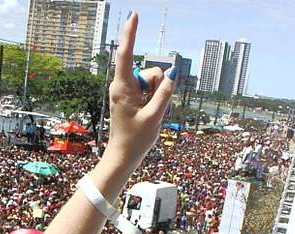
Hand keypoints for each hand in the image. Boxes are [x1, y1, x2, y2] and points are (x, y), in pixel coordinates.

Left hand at [106, 12, 176, 168]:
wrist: (123, 156)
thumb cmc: (135, 139)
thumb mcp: (155, 116)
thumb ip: (165, 93)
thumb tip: (173, 73)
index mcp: (122, 88)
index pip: (126, 55)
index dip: (131, 34)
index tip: (134, 15)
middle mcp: (122, 86)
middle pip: (148, 72)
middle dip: (157, 85)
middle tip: (151, 109)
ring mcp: (126, 91)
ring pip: (151, 81)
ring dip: (156, 95)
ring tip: (147, 114)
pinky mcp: (130, 97)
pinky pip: (148, 90)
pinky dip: (153, 99)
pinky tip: (147, 114)